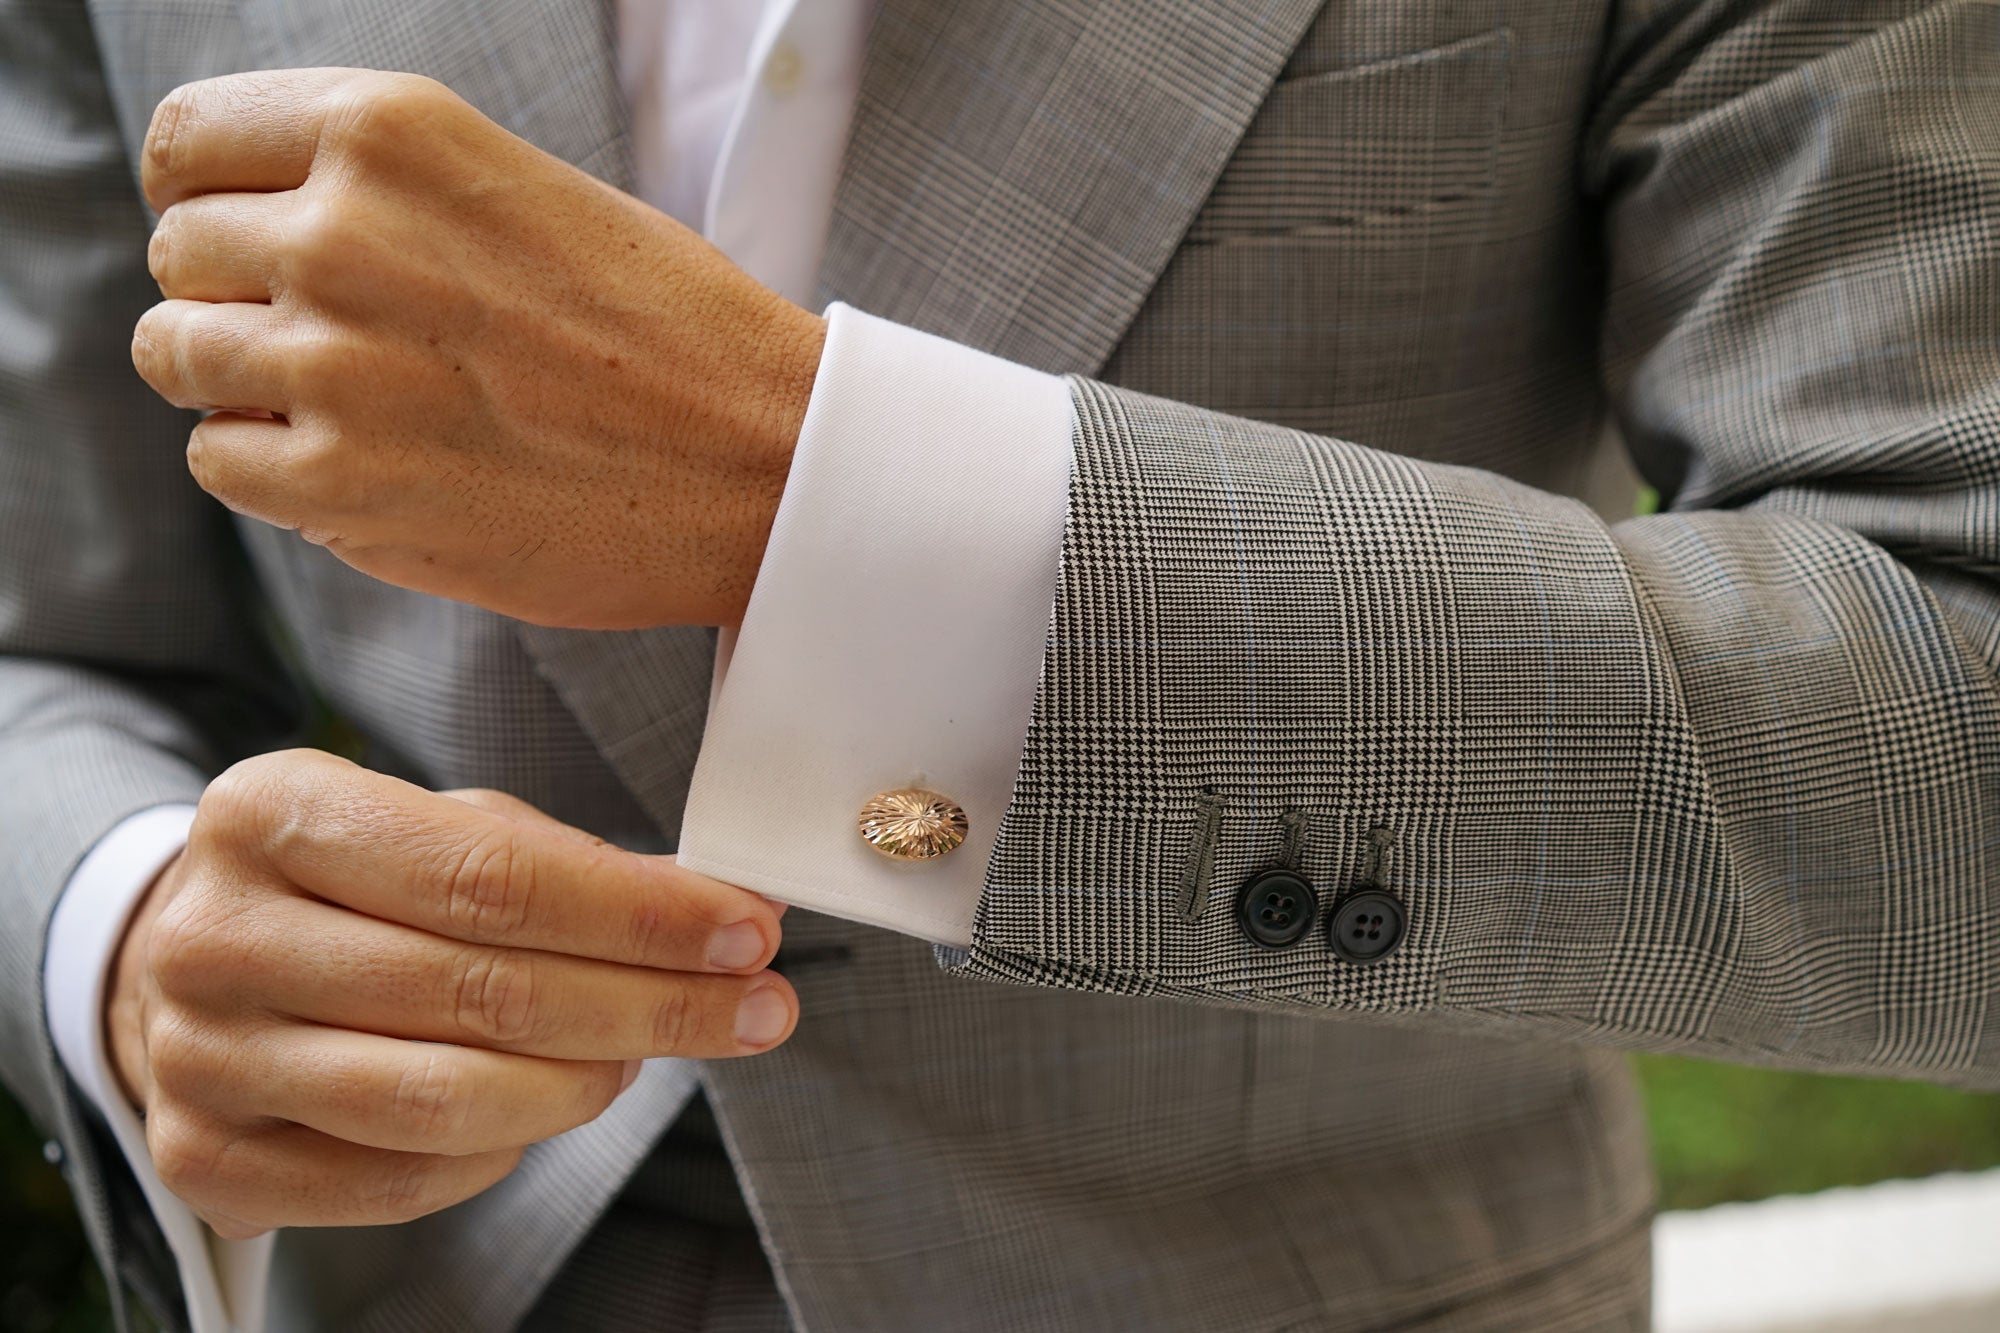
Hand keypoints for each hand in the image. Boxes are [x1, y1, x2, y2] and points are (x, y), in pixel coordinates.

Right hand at [105, 749, 794, 1236]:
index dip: (638, 916)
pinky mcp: (207, 1162)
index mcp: (272, 813)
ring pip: (446, 1099)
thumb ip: (566, 865)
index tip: (748, 931)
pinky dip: (505, 1148)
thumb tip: (722, 913)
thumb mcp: (436, 828)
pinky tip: (550, 1101)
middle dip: (651, 1004)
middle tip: (756, 1007)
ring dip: (588, 1083)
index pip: (490, 878)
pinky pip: (404, 1178)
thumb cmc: (348, 883)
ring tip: (652, 1051)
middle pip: (481, 992)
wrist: (187, 960)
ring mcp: (200, 1058)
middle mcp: (215, 936)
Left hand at [130, 68, 825, 629]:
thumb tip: (255, 227)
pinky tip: (365, 465)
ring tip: (351, 405)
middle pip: (180, 253)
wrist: (763, 463)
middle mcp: (342, 233)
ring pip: (177, 356)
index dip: (205, 194)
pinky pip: (219, 458)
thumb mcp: (525, 190)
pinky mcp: (341, 484)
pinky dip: (272, 468)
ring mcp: (332, 363)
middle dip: (238, 296)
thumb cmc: (669, 329)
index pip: (188, 141)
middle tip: (338, 340)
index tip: (244, 238)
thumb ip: (385, 191)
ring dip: (244, 383)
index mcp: (391, 132)